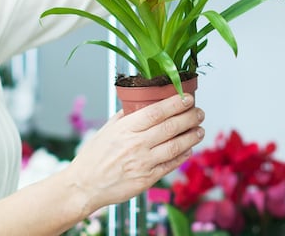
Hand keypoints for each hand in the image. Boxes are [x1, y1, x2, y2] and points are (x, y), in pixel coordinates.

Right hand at [63, 93, 204, 212]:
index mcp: (125, 129)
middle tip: (199, 112)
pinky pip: (170, 165)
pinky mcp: (146, 179)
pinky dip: (182, 156)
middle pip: (170, 127)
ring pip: (175, 146)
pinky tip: (189, 149)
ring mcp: (143, 163)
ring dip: (191, 136)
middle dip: (189, 117)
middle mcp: (136, 145)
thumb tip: (142, 103)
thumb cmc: (93, 157)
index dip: (175, 103)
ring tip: (199, 130)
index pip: (156, 112)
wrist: (84, 186)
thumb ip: (125, 116)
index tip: (188, 98)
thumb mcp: (107, 130)